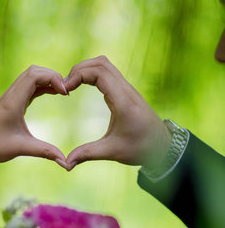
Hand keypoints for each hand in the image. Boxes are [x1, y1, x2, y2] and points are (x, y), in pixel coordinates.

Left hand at [0, 66, 67, 167]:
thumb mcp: (22, 148)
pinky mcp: (12, 102)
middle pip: (34, 71)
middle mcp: (11, 95)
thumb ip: (45, 152)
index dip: (52, 78)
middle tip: (66, 91)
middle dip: (52, 76)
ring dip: (47, 79)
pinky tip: (53, 93)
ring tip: (63, 91)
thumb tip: (66, 162)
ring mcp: (11, 97)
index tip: (65, 93)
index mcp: (13, 101)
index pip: (34, 75)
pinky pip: (29, 86)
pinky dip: (42, 86)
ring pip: (31, 76)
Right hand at [65, 56, 171, 170]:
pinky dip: (92, 74)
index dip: (79, 75)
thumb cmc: (141, 148)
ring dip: (85, 69)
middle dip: (79, 69)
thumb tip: (66, 164)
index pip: (100, 73)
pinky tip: (81, 86)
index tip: (66, 90)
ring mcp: (127, 89)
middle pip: (100, 63)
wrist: (163, 146)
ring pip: (104, 65)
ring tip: (71, 85)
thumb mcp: (112, 152)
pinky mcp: (125, 92)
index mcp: (123, 102)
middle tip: (65, 87)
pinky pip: (108, 73)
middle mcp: (126, 91)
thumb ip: (87, 154)